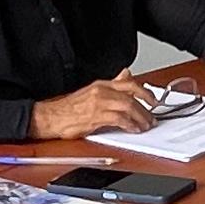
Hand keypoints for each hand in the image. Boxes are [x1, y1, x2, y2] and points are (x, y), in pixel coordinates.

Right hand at [33, 77, 156, 139]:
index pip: (129, 83)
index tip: (153, 100)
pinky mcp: (96, 117)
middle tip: (152, 117)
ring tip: (145, 125)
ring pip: (128, 107)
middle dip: (146, 108)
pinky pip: (119, 119)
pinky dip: (130, 125)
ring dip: (140, 118)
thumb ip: (111, 84)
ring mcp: (99, 104)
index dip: (145, 91)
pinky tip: (133, 129)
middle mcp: (101, 92)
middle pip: (132, 96)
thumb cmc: (69, 108)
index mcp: (101, 85)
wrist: (51, 117)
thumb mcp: (92, 91)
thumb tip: (126, 74)